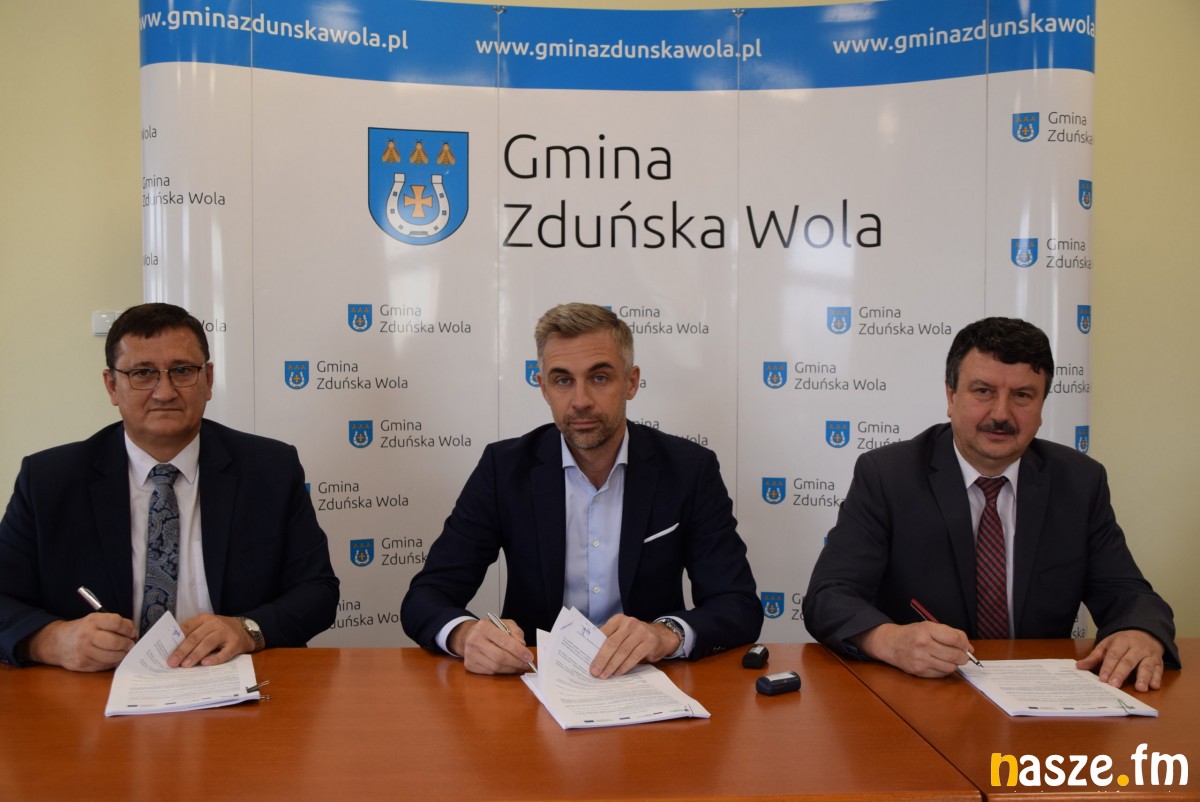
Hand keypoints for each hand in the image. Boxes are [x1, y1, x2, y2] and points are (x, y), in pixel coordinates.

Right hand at [23, 614, 135, 671]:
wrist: (57, 643)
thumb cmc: (83, 630)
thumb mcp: (95, 620)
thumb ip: (114, 623)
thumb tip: (133, 633)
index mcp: (92, 621)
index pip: (116, 622)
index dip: (129, 628)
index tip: (133, 633)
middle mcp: (87, 636)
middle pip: (115, 642)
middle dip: (127, 645)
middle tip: (131, 645)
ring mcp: (84, 652)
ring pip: (111, 657)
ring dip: (122, 656)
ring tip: (124, 652)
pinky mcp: (83, 665)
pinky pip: (105, 666)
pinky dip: (113, 662)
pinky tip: (113, 658)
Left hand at [168, 614, 253, 667]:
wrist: (244, 630)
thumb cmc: (218, 631)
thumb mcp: (205, 627)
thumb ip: (191, 634)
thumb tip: (172, 651)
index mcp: (203, 619)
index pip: (186, 628)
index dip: (175, 641)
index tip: (165, 653)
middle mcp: (214, 623)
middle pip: (195, 637)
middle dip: (182, 651)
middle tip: (172, 663)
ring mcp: (225, 633)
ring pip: (207, 643)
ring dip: (195, 655)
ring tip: (185, 665)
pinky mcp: (235, 643)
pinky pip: (224, 652)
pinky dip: (215, 658)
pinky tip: (205, 663)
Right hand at [449, 618, 531, 674]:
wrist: (469, 635)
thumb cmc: (491, 629)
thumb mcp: (505, 624)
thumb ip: (516, 632)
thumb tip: (522, 646)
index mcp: (484, 627)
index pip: (504, 641)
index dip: (518, 651)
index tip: (529, 657)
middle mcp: (475, 640)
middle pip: (500, 657)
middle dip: (516, 662)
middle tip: (527, 664)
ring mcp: (470, 654)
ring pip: (495, 667)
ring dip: (511, 669)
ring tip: (520, 667)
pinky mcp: (470, 665)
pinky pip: (490, 672)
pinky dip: (502, 672)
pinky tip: (509, 668)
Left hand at [590, 615, 678, 678]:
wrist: (660, 636)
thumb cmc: (634, 637)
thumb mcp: (622, 633)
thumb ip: (609, 639)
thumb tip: (591, 656)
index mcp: (618, 620)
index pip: (603, 633)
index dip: (594, 648)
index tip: (586, 660)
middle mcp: (629, 623)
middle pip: (612, 643)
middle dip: (602, 659)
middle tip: (594, 672)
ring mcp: (641, 631)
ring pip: (623, 651)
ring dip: (612, 665)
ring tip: (604, 675)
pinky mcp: (650, 642)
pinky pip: (634, 656)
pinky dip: (624, 666)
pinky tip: (618, 673)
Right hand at [854, 621, 973, 677]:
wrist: (891, 644)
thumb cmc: (913, 634)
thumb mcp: (929, 626)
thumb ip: (951, 634)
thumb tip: (970, 649)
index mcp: (927, 630)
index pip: (955, 638)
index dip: (964, 643)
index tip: (964, 645)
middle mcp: (923, 644)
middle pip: (955, 655)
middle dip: (963, 656)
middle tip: (961, 655)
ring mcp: (921, 659)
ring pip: (951, 667)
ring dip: (954, 664)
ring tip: (949, 659)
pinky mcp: (920, 671)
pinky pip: (942, 674)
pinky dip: (945, 669)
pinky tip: (939, 663)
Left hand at [1076, 629, 1164, 691]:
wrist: (1146, 633)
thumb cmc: (1123, 642)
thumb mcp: (1107, 644)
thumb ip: (1095, 656)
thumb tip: (1079, 666)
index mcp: (1122, 641)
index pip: (1114, 655)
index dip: (1108, 667)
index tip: (1103, 679)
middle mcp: (1136, 648)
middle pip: (1128, 661)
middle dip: (1121, 673)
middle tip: (1115, 686)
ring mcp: (1149, 655)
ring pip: (1146, 666)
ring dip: (1143, 677)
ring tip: (1140, 688)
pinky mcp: (1159, 662)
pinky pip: (1159, 670)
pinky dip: (1157, 678)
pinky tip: (1154, 686)